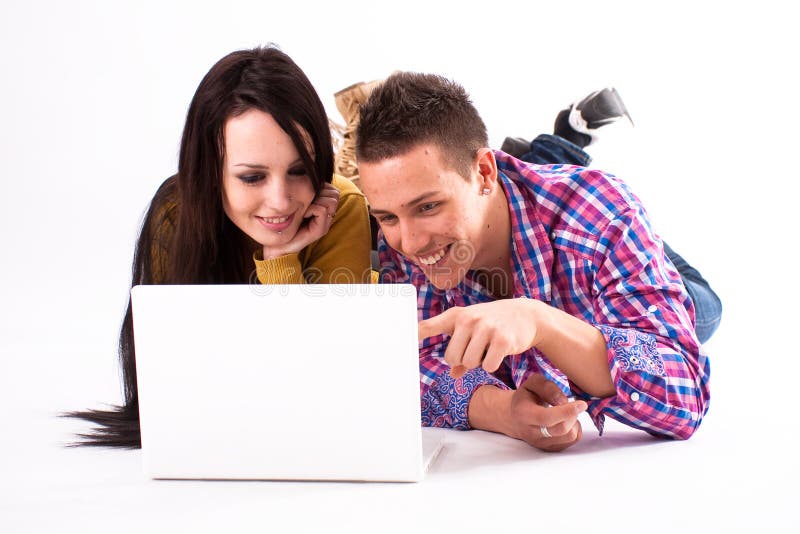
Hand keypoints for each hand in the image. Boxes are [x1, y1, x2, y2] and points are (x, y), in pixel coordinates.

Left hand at [262, 183, 339, 257]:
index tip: (306, 196)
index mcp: (324, 208)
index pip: (333, 190)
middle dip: (319, 193)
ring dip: (316, 200)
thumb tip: (311, 176)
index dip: (321, 188)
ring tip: (304, 209)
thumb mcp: (297, 202)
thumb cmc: (284, 222)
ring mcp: (326, 224)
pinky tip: (303, 214)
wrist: (278, 244)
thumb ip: (307, 192)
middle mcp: (328, 216)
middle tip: (306, 203)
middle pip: (334, 194)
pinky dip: (311, 208)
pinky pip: (322, 209)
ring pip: (331, 200)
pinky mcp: (320, 231)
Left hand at [418, 298, 541, 377]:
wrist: (526, 314)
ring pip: (469, 364)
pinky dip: (492, 364)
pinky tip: (500, 352)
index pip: (428, 326)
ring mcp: (486, 328)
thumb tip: (453, 374)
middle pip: (451, 357)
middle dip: (462, 360)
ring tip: (489, 347)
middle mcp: (469, 319)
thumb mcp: (473, 330)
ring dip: (478, 363)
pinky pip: (487, 366)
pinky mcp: (503, 340)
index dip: (413, 336)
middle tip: (476, 350)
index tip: (397, 343)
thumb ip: (459, 349)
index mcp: (456, 315)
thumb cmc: (492, 323)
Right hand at [509, 374, 585, 451]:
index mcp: (523, 414)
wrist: (514, 417)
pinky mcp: (551, 448)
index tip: (582, 404)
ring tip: (566, 413)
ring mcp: (541, 443)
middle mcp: (531, 433)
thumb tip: (564, 402)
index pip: (546, 418)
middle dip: (572, 414)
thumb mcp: (532, 384)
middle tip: (570, 404)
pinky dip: (575, 428)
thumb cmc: (526, 397)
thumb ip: (548, 388)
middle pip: (562, 429)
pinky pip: (573, 440)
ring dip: (574, 421)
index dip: (567, 411)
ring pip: (570, 436)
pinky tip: (567, 421)